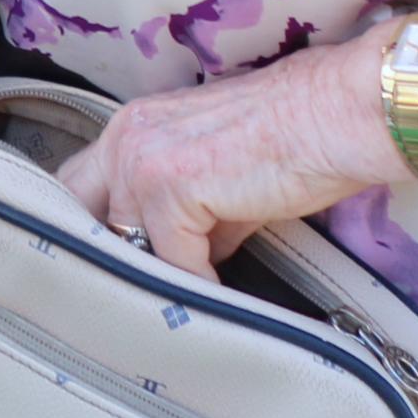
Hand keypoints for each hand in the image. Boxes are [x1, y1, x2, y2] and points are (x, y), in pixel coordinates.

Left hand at [57, 30, 406, 276]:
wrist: (339, 116)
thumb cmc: (295, 142)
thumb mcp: (221, 180)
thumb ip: (186, 217)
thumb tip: (176, 265)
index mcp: (132, 128)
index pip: (79, 190)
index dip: (93, 235)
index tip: (108, 276)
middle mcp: (125, 136)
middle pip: (82, 217)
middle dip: (108, 260)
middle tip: (134, 300)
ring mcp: (142, 158)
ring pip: (128, 246)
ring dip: (158, 278)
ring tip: (187, 302)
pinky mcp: (171, 184)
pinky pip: (172, 259)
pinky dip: (197, 284)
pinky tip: (222, 291)